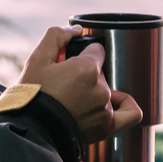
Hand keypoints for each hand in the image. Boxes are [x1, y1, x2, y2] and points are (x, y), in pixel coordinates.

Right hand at [19, 28, 144, 141]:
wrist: (31, 130)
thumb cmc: (32, 95)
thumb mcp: (37, 59)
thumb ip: (57, 36)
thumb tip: (77, 30)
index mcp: (87, 68)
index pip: (95, 51)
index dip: (80, 55)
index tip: (67, 64)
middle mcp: (100, 87)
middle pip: (100, 72)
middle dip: (84, 75)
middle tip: (64, 85)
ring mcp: (105, 108)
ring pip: (106, 90)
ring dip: (93, 91)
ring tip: (72, 101)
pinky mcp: (107, 126)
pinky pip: (131, 113)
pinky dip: (126, 104)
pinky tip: (116, 101)